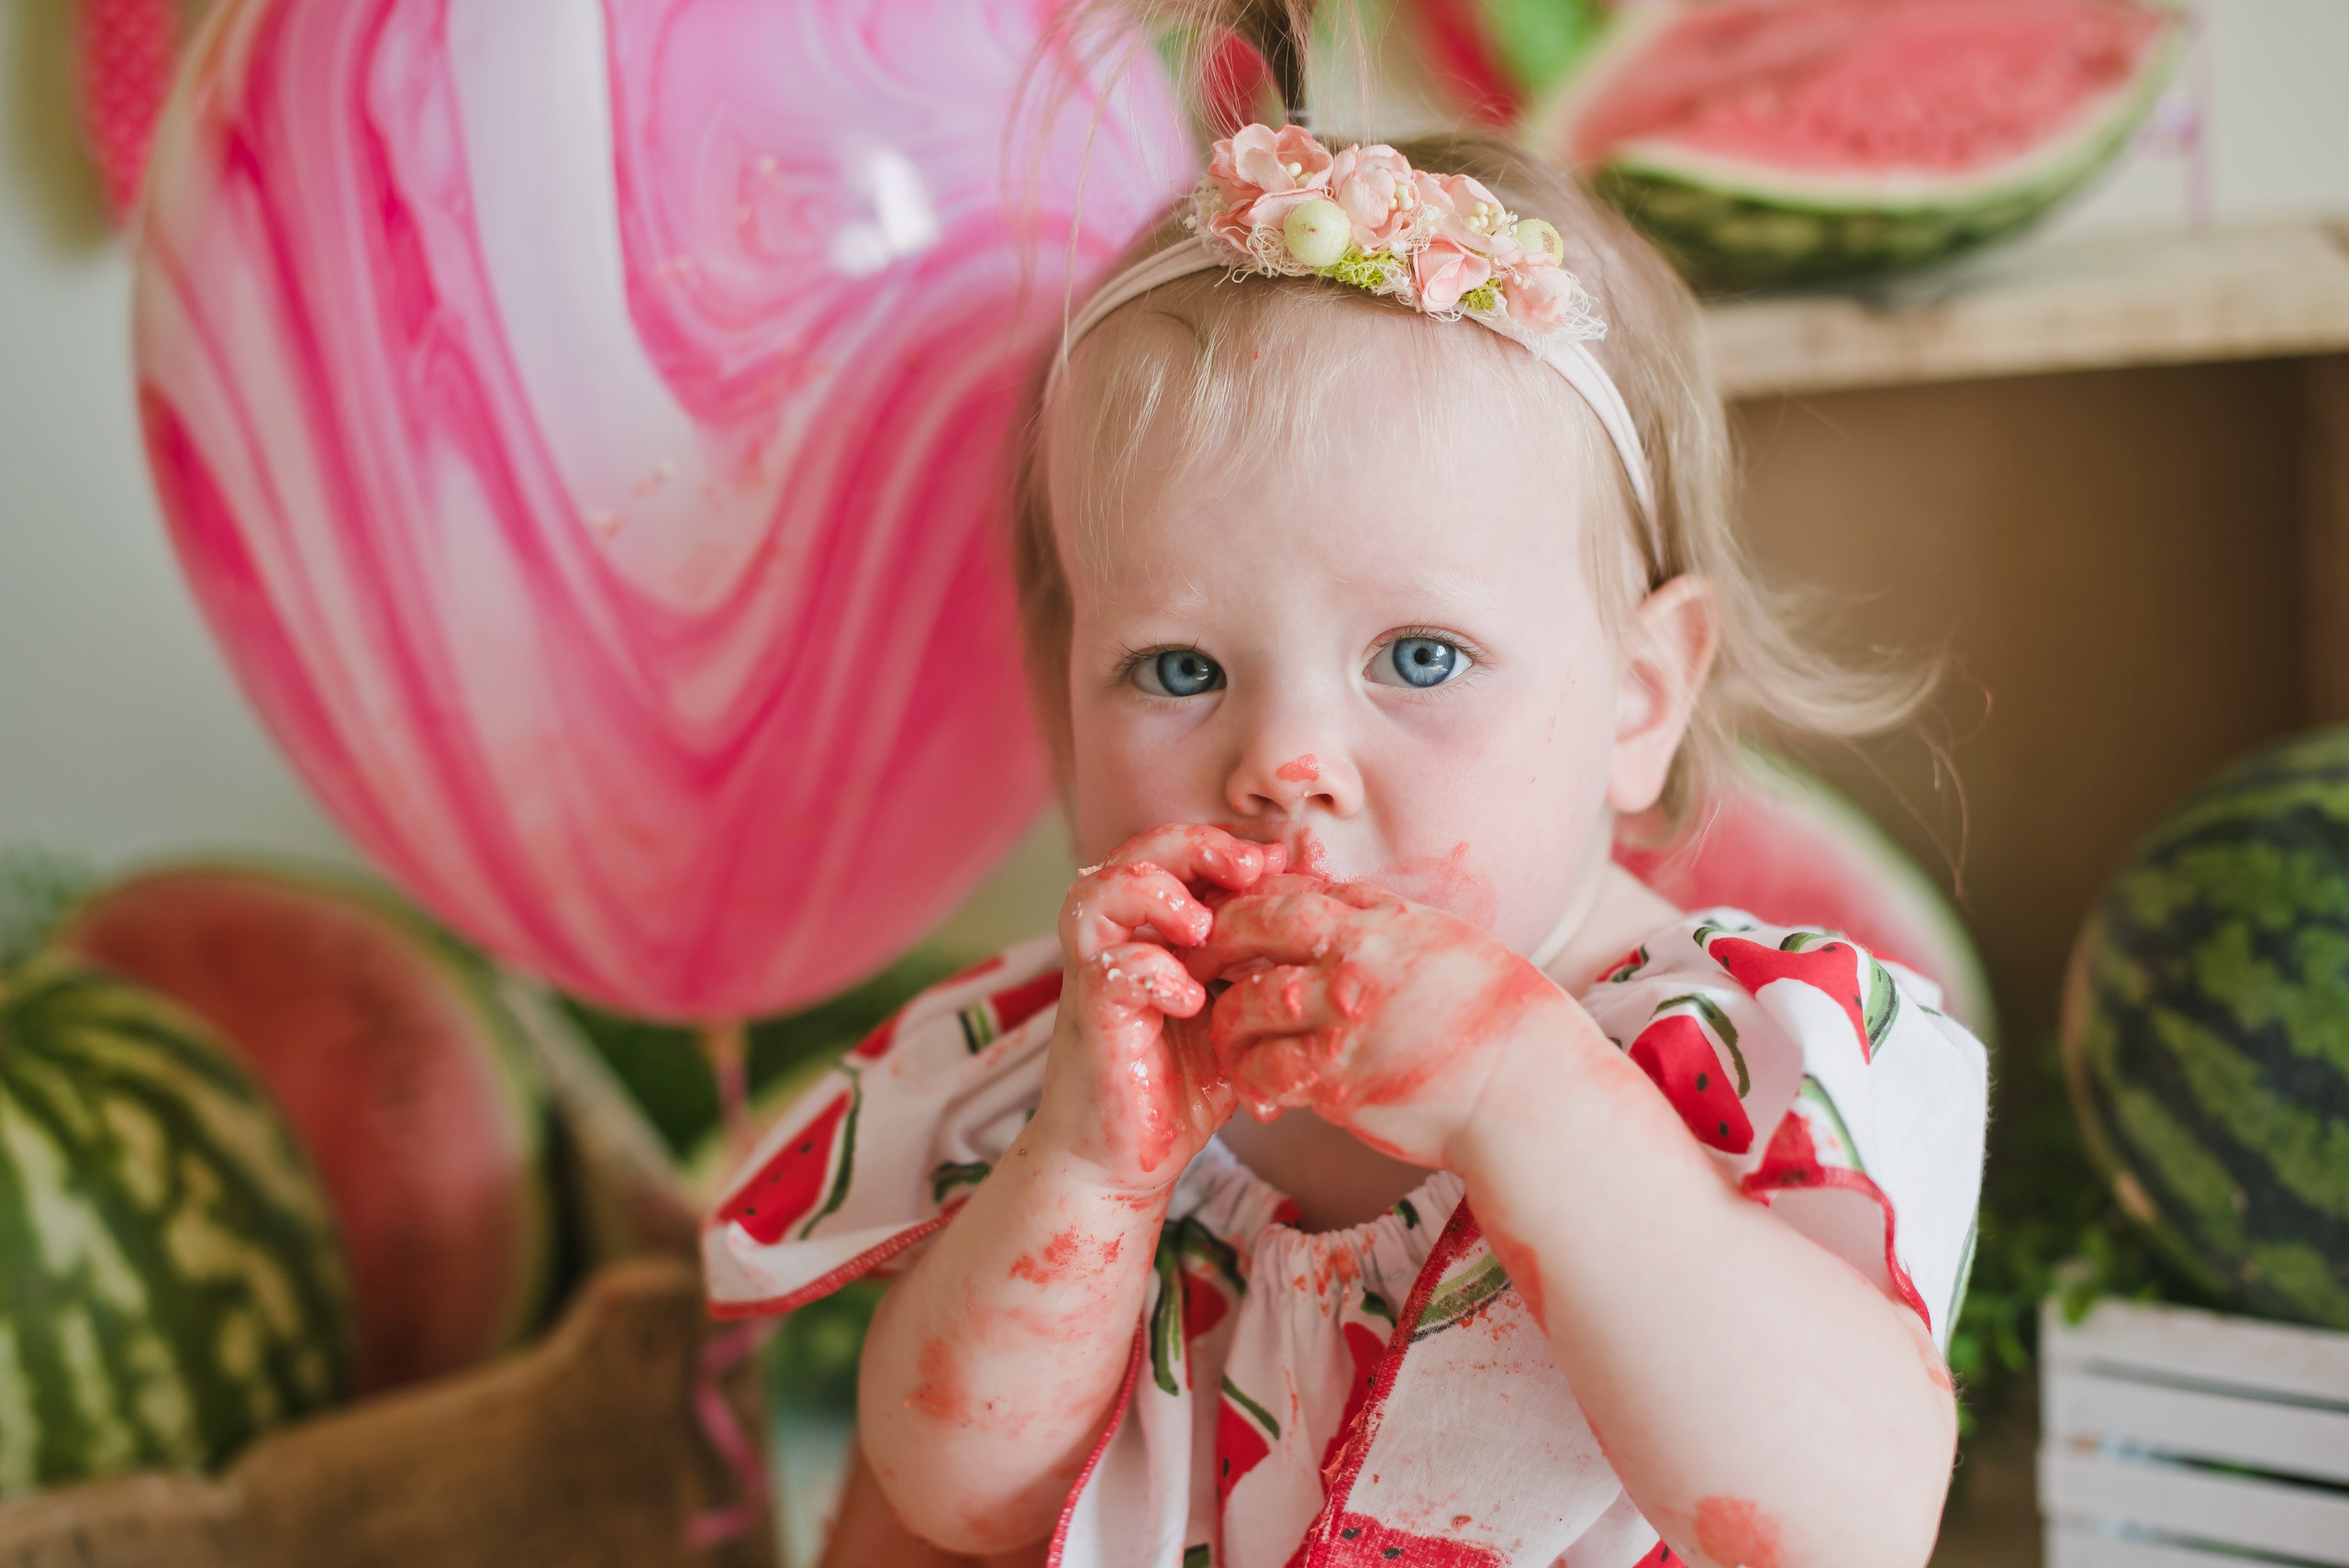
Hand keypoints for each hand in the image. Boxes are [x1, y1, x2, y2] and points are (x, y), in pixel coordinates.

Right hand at [1028, 824, 1286, 1192]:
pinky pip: (1108, 973)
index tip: (1285, 860)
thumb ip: (1263, 964)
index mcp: (1153, 934)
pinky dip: (1153, 973)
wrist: (1122, 1163)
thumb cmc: (1182, 1086)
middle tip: (1249, 868)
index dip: (1226, 845)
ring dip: (1154, 894)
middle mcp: (1118, 944)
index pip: (1178, 855)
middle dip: (1194, 847)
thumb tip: (1320, 902)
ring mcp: (1096, 979)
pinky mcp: (1090, 1020)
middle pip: (1134, 855)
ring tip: (1201, 927)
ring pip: (1096, 897)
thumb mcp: (1238, 1016)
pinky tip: (1190, 1000)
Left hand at [1186, 876, 1572, 1167]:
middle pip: (1262, 926)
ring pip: (1251, 1003)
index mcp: (1393, 924)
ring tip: (1225, 1039)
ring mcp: (1348, 1018)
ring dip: (1228, 1021)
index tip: (1235, 913)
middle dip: (1218, 937)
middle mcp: (1363, 960)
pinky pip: (1268, 1072)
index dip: (1260, 898)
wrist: (1533, 1096)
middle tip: (1191, 955)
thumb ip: (1398, 930)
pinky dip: (1252, 1082)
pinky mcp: (1341, 1079)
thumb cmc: (1508, 1027)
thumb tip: (1360, 910)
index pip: (1305, 891)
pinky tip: (1258, 1097)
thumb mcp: (1456, 951)